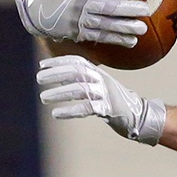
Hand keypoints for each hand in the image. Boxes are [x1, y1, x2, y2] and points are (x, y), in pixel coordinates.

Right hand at [14, 0, 152, 45]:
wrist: (36, 14)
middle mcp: (80, 4)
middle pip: (106, 7)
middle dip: (126, 8)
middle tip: (144, 8)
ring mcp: (79, 21)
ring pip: (106, 25)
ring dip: (125, 27)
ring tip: (142, 28)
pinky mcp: (79, 34)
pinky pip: (101, 37)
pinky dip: (117, 39)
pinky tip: (132, 41)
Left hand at [35, 55, 165, 144]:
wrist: (137, 114)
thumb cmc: (111, 99)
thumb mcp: (95, 85)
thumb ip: (77, 79)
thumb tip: (54, 75)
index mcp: (97, 72)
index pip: (76, 61)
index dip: (59, 62)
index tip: (42, 65)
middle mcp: (101, 79)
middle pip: (77, 72)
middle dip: (56, 74)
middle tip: (39, 79)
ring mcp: (106, 93)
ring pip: (80, 89)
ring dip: (60, 92)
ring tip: (43, 97)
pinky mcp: (108, 109)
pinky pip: (87, 108)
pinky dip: (70, 111)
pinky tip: (56, 113)